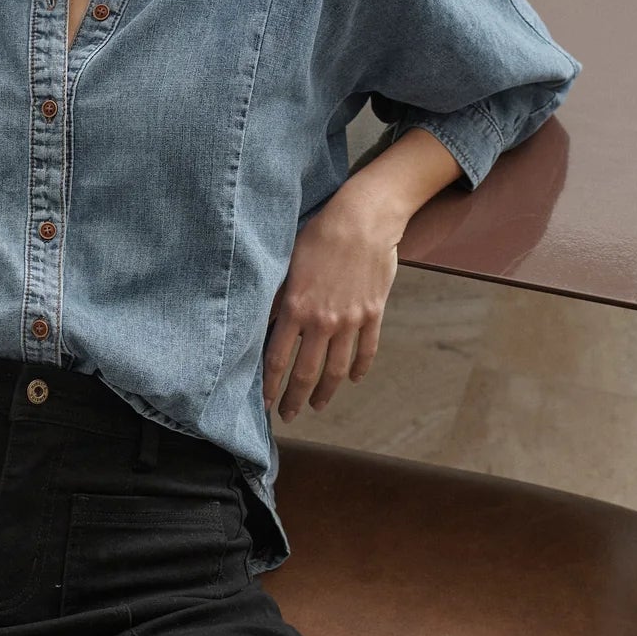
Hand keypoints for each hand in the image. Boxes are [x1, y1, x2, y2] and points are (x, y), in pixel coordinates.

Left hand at [262, 191, 401, 420]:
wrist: (362, 220)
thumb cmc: (319, 236)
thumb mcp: (286, 265)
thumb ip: (276, 299)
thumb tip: (263, 326)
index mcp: (295, 309)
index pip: (277, 359)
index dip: (270, 385)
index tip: (264, 401)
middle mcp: (322, 321)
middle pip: (306, 373)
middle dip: (294, 399)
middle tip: (288, 414)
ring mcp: (350, 320)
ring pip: (336, 369)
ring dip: (325, 392)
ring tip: (318, 405)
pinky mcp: (373, 314)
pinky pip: (366, 350)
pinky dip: (359, 369)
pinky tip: (352, 379)